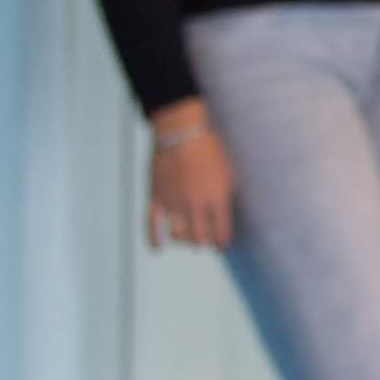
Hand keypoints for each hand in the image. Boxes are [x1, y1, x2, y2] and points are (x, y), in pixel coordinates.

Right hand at [146, 112, 236, 251]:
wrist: (179, 131)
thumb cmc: (208, 148)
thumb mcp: (228, 172)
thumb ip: (226, 196)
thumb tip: (225, 215)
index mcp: (216, 198)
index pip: (221, 233)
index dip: (222, 242)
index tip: (222, 244)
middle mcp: (195, 204)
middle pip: (200, 239)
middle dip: (203, 242)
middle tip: (204, 239)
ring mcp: (173, 202)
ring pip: (179, 236)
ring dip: (184, 240)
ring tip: (186, 237)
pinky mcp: (155, 197)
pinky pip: (152, 225)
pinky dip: (154, 240)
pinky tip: (158, 249)